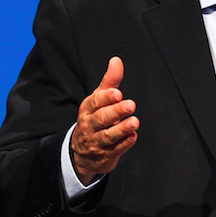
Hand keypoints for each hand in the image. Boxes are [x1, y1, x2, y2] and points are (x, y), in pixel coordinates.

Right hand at [70, 57, 138, 184]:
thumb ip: (110, 81)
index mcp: (87, 110)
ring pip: (108, 136)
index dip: (106, 98)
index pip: (95, 102)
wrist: (81, 153)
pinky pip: (115, 150)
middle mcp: (90, 126)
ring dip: (122, 129)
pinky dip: (124, 144)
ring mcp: (96, 142)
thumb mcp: (99, 99)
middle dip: (116, 112)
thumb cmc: (94, 119)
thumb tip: (116, 60)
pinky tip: (133, 137)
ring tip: (134, 122)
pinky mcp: (106, 155)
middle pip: (101, 118)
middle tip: (130, 105)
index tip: (118, 93)